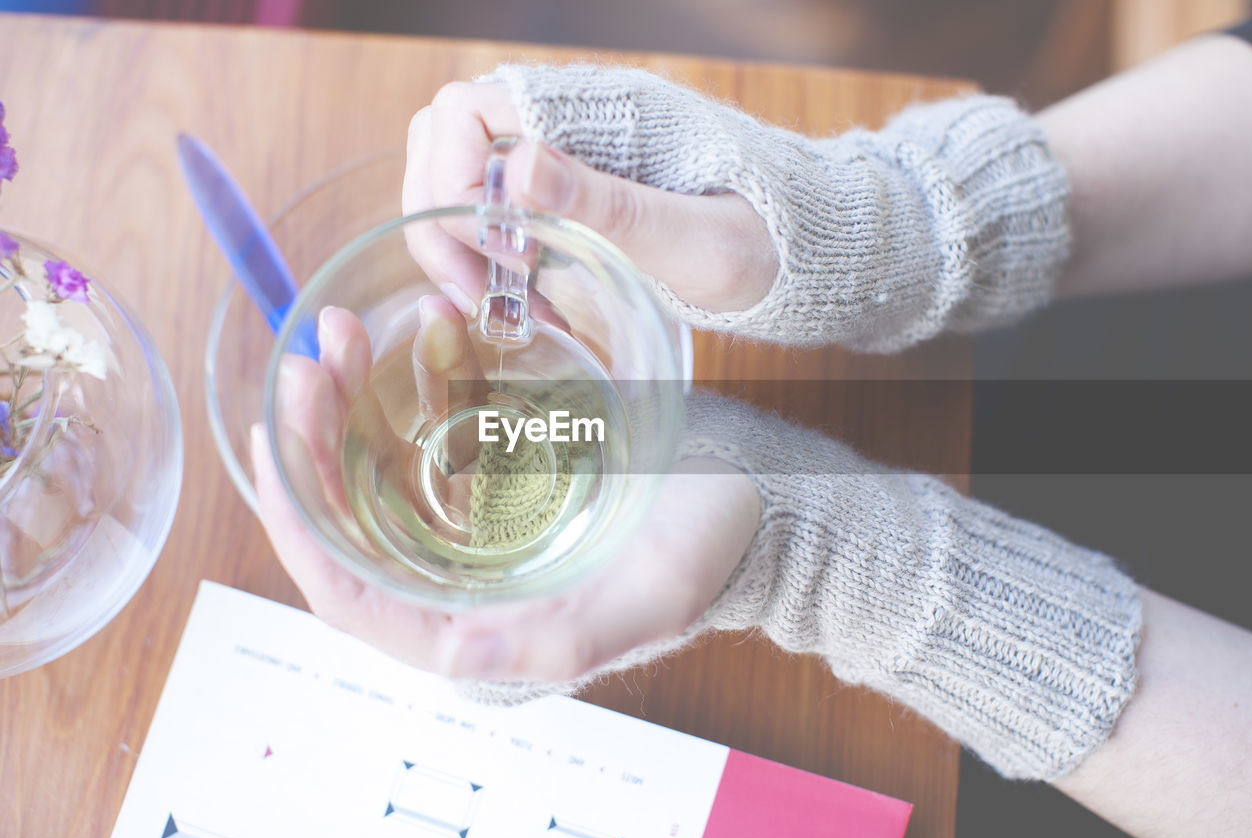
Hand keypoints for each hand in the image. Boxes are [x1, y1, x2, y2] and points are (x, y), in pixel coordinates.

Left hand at [250, 298, 760, 683]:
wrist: (757, 504)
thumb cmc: (706, 554)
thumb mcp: (643, 601)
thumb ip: (553, 641)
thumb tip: (450, 655)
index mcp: (482, 629)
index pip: (351, 596)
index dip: (298, 526)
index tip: (275, 443)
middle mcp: (464, 581)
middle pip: (352, 521)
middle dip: (316, 441)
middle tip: (310, 360)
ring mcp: (479, 527)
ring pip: (382, 470)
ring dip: (351, 404)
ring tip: (344, 333)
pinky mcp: (503, 479)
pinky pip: (433, 434)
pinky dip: (412, 384)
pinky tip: (414, 329)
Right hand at [402, 80, 776, 319]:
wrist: (803, 249)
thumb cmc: (764, 238)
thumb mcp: (691, 235)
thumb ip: (609, 203)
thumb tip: (517, 167)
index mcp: (594, 111)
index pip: (465, 112)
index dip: (454, 180)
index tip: (502, 251)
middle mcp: (567, 123)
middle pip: (446, 144)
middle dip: (444, 220)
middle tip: (483, 293)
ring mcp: (565, 158)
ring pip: (463, 179)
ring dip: (461, 245)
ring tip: (505, 308)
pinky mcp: (571, 196)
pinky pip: (497, 213)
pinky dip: (492, 262)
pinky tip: (529, 306)